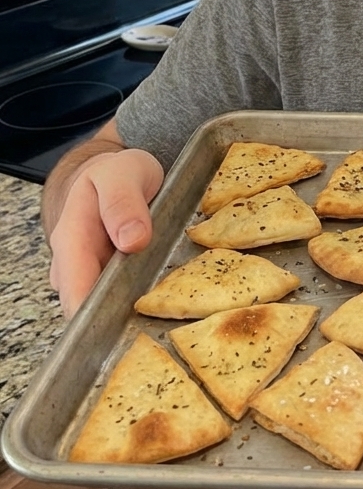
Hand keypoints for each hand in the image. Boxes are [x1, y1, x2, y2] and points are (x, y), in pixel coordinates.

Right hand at [48, 149, 163, 318]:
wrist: (114, 171)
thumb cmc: (116, 173)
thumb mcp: (121, 175)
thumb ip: (123, 204)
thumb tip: (131, 241)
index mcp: (71, 239)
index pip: (75, 293)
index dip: (97, 314)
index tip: (127, 317)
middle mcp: (73, 263)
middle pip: (90, 305)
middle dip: (120, 311)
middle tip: (158, 303)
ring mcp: (88, 271)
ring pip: (106, 302)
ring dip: (132, 302)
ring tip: (164, 290)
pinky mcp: (106, 274)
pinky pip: (120, 293)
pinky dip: (138, 291)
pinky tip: (160, 283)